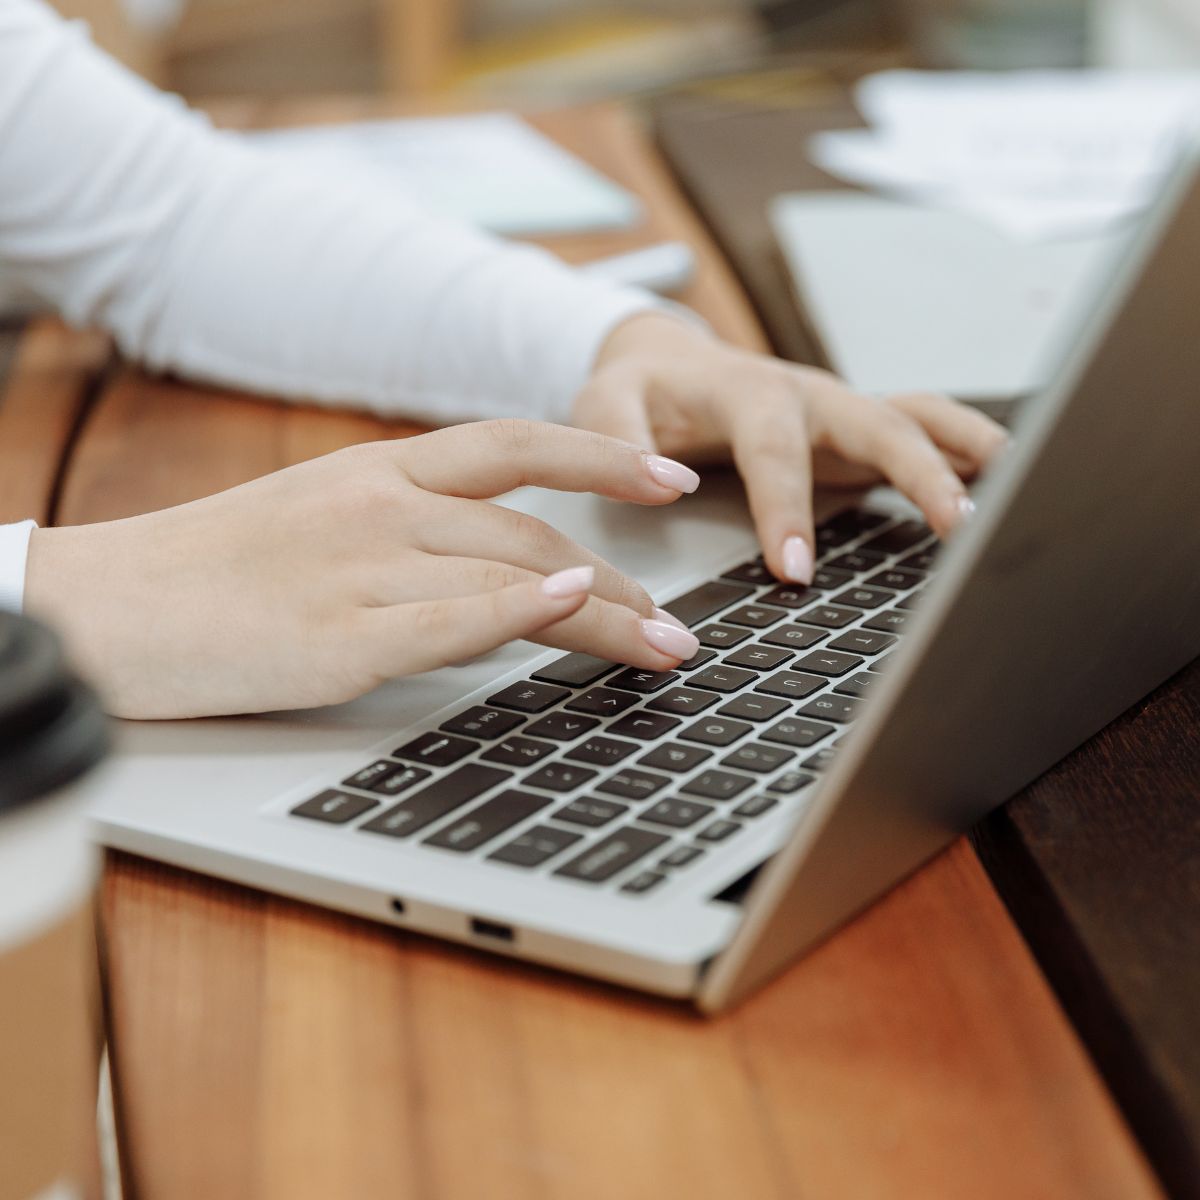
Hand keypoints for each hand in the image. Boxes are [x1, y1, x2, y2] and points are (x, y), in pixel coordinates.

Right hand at [24, 420, 703, 718]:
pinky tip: (576, 606)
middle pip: (534, 530)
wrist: (106, 608)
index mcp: (377, 470)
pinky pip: (446, 620)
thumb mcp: (319, 516)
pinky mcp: (336, 640)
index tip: (668, 480)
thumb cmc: (215, 568)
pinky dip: (517, 610)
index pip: (514, 445)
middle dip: (623, 579)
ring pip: (512, 576)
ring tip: (664, 647)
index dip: (602, 457)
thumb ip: (409, 526)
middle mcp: (379, 506)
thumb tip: (502, 562)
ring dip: (604, 614)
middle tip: (677, 620)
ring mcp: (360, 570)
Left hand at [576, 313, 1008, 582]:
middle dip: (918, 472)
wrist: (668, 363)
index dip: (785, 508)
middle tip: (954, 527)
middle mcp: (806, 396)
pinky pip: (919, 431)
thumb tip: (663, 483)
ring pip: (915, 417)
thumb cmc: (640, 391)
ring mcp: (839, 412)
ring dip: (964, 451)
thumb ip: (618, 437)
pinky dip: (962, 451)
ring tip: (1013, 489)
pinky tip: (1000, 482)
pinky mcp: (855, 431)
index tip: (794, 571)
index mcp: (746, 392)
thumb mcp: (604, 403)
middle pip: (876, 424)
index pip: (773, 450)